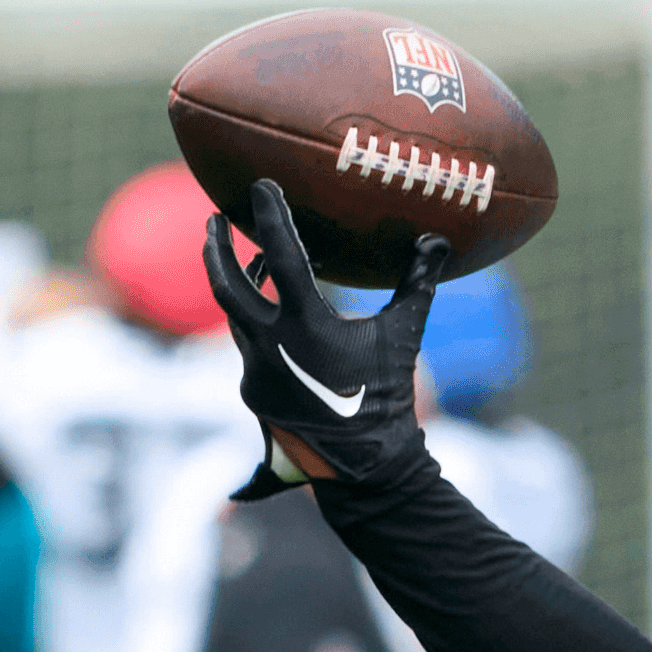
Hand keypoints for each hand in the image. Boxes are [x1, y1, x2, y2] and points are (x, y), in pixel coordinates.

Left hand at [203, 179, 448, 499]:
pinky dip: (259, 329)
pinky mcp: (253, 394)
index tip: (260, 186)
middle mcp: (269, 345)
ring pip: (237, 318)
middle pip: (226, 284)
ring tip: (246, 262)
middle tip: (213, 219)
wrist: (365, 466)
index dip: (271, 215)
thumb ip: (417, 284)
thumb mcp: (404, 336)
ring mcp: (255, 371)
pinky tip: (275, 325)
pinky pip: (249, 350)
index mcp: (305, 324)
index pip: (281, 256)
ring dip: (239, 287)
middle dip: (216, 247)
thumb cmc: (388, 396)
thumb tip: (438, 240)